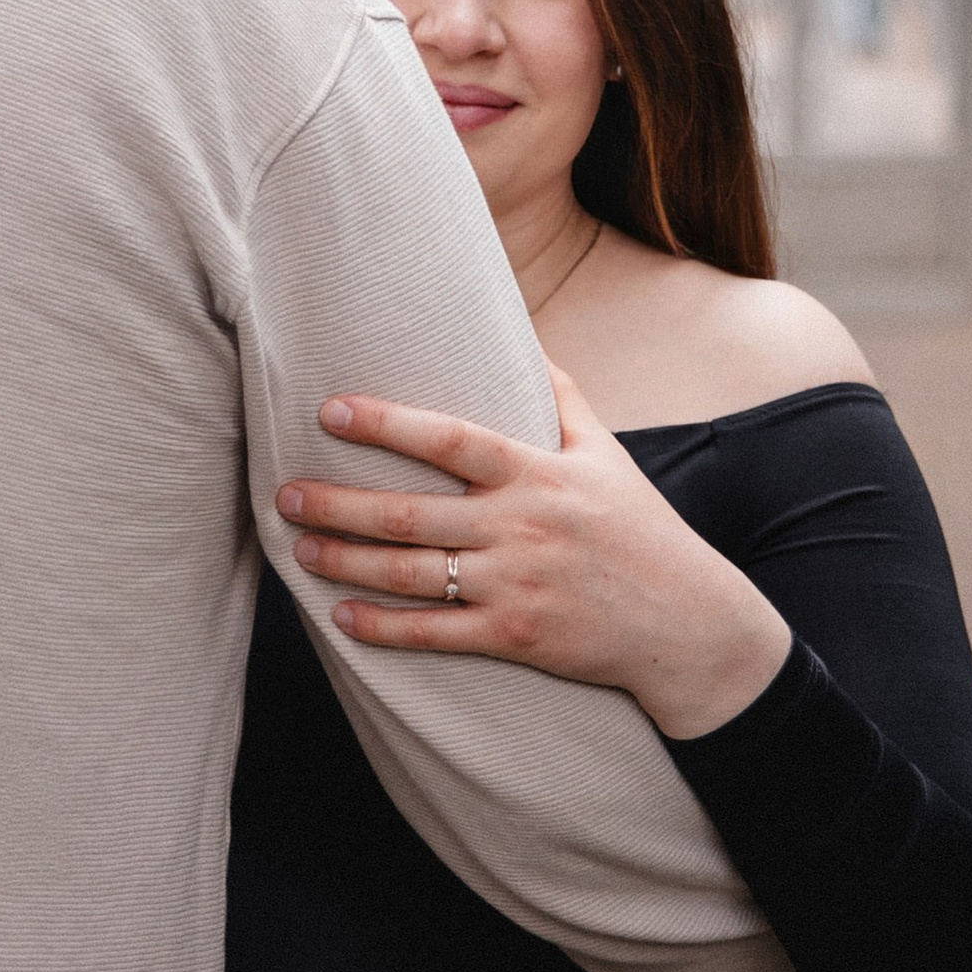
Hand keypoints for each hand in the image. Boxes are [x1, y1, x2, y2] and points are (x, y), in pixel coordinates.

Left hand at [276, 364, 792, 743]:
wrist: (686, 624)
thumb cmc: (640, 530)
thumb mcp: (607, 453)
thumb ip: (562, 395)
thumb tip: (521, 334)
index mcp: (538, 474)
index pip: (451, 440)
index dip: (388, 424)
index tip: (331, 410)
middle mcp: (521, 526)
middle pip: (410, 513)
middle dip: (340, 501)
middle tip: (285, 490)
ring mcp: (516, 584)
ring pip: (411, 574)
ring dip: (347, 561)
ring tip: (299, 545)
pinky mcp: (516, 636)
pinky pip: (435, 634)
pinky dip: (383, 629)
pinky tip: (341, 618)